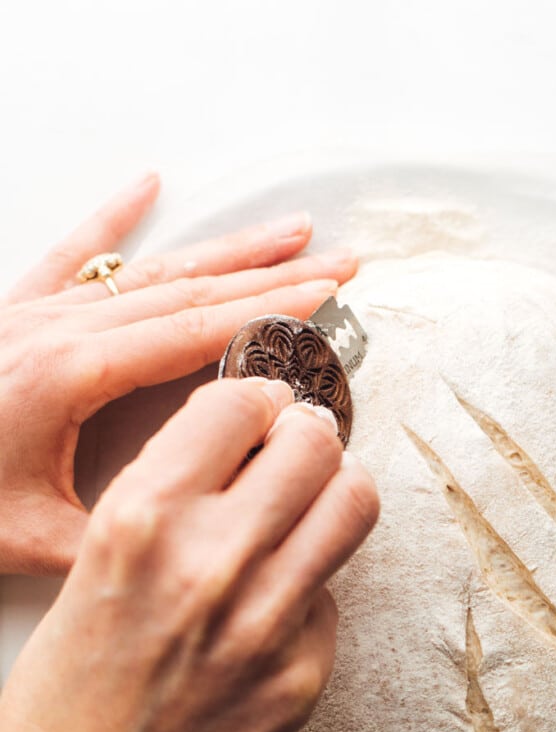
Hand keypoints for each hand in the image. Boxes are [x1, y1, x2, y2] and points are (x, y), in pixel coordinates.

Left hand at [0, 170, 355, 575]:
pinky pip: (74, 255)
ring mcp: (36, 312)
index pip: (197, 331)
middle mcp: (61, 330)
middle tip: (340, 260)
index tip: (329, 295)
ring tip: (288, 231)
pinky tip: (145, 185)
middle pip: (191, 289)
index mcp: (75, 377)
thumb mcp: (35, 541)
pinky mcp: (14, 311)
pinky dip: (113, 219)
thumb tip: (195, 539)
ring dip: (223, 249)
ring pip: (150, 268)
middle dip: (275, 274)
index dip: (271, 312)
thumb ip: (123, 538)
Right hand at [0, 378, 379, 731]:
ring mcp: (270, 623)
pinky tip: (272, 612)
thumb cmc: (67, 690)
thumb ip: (172, 500)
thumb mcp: (92, 565)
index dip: (259, 396)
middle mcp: (214, 561)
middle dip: (309, 435)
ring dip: (335, 491)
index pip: (240, 403)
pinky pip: (332, 596)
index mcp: (142, 519)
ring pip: (353, 504)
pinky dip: (310, 588)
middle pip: (316, 443)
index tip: (264, 406)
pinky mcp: (304, 675)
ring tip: (310, 506)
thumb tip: (248, 447)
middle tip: (298, 448)